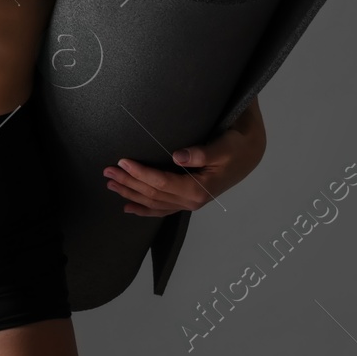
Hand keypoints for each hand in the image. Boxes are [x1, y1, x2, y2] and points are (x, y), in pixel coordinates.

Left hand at [102, 97, 266, 215]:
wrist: (249, 153)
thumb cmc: (236, 147)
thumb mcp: (223, 146)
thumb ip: (201, 152)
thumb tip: (178, 156)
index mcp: (198, 189)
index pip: (161, 183)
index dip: (140, 173)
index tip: (122, 162)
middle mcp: (191, 200)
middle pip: (153, 194)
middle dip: (128, 183)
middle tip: (107, 172)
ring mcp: (188, 202)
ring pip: (154, 203)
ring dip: (131, 194)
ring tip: (110, 185)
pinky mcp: (187, 199)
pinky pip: (162, 209)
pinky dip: (144, 209)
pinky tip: (128, 208)